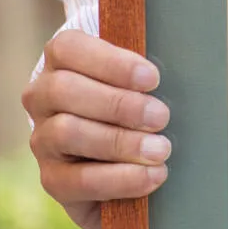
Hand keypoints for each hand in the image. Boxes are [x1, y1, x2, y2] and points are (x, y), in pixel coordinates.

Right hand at [21, 30, 170, 228]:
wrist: (128, 166)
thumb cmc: (141, 112)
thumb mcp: (145, 87)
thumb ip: (147, 77)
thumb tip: (184, 66)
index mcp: (62, 63)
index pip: (69, 49)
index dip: (110, 62)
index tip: (152, 78)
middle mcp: (42, 98)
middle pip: (64, 89)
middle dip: (118, 104)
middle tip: (161, 116)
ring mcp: (43, 140)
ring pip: (66, 132)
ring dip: (119, 141)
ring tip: (160, 150)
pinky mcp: (53, 180)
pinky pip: (78, 180)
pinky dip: (119, 178)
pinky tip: (151, 176)